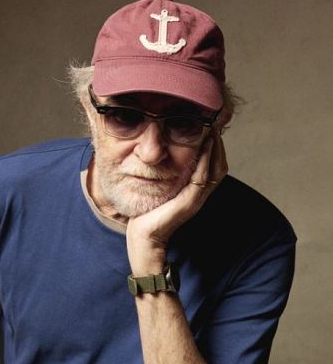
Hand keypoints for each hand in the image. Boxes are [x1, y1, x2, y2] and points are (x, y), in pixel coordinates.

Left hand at [127, 132, 227, 273]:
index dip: (216, 147)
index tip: (210, 127)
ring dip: (215, 149)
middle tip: (214, 124)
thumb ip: (167, 175)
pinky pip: (202, 178)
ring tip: (212, 130)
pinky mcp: (189, 202)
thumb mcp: (160, 189)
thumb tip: (161, 154)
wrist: (144, 238)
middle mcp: (200, 194)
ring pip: (215, 170)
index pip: (215, 166)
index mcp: (195, 191)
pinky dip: (205, 161)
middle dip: (219, 144)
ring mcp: (196, 199)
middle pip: (220, 165)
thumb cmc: (148, 213)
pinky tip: (204, 146)